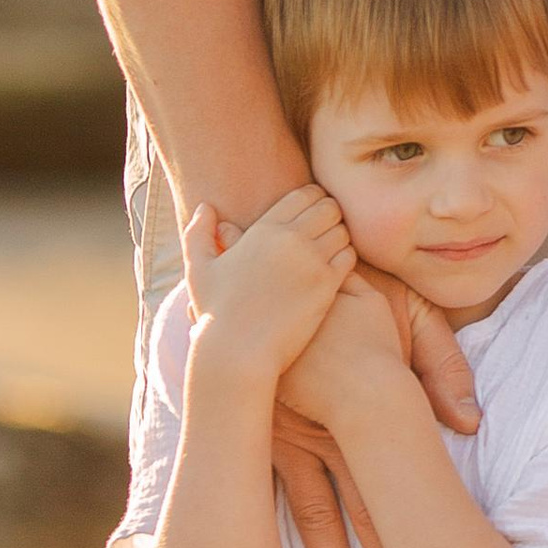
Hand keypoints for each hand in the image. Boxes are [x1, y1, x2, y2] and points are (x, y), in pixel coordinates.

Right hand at [180, 187, 351, 375]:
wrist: (237, 354)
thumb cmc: (216, 315)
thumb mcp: (199, 271)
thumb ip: (198, 234)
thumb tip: (204, 207)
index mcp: (264, 229)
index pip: (305, 194)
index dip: (314, 198)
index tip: (312, 212)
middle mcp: (290, 239)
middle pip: (329, 207)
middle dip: (330, 214)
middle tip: (325, 229)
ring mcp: (311, 261)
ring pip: (342, 230)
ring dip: (339, 236)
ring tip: (330, 248)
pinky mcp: (326, 285)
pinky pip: (349, 256)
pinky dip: (345, 257)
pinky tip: (334, 269)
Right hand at [269, 263, 479, 547]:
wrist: (280, 266)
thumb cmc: (354, 285)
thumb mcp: (409, 308)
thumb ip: (443, 362)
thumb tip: (473, 423)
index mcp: (372, 404)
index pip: (404, 485)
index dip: (422, 540)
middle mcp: (332, 435)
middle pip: (369, 521)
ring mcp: (293, 443)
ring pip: (323, 528)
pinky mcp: (267, 443)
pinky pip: (282, 506)